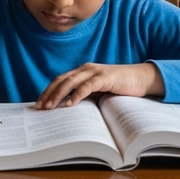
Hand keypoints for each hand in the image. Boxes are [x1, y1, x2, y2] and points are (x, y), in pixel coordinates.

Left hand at [35, 62, 164, 109]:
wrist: (141, 79)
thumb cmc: (120, 87)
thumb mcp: (99, 92)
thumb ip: (86, 95)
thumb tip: (68, 109)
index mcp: (83, 72)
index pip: (60, 80)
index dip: (48, 91)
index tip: (39, 103)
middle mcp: (86, 69)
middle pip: (61, 80)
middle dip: (49, 93)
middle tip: (39, 107)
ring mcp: (95, 72)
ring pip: (71, 82)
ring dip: (58, 95)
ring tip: (50, 107)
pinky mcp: (105, 77)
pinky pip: (87, 86)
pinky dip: (77, 95)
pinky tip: (70, 104)